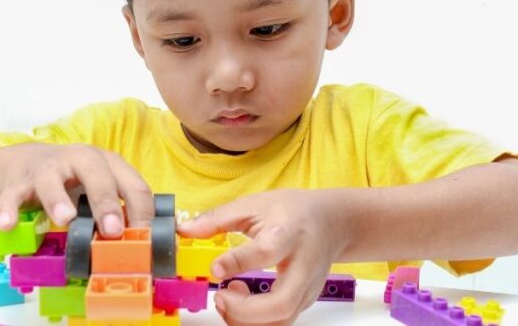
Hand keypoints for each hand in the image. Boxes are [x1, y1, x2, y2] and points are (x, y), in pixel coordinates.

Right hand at [0, 143, 153, 236]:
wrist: (27, 164)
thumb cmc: (75, 183)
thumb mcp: (102, 191)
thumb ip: (127, 211)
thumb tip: (168, 235)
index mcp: (109, 164)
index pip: (133, 185)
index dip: (142, 211)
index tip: (144, 238)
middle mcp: (80, 159)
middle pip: (97, 175)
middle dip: (106, 203)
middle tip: (113, 230)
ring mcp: (48, 169)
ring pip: (52, 180)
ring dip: (58, 200)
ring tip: (65, 219)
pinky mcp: (19, 182)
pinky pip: (13, 195)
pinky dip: (9, 209)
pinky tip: (8, 225)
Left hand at [177, 189, 350, 325]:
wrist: (333, 222)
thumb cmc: (295, 211)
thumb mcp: (255, 204)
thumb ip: (218, 219)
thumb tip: (184, 230)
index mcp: (288, 232)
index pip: (266, 252)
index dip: (238, 263)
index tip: (215, 268)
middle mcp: (302, 265)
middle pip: (281, 303)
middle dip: (244, 310)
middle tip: (221, 296)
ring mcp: (307, 288)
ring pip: (282, 320)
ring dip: (247, 320)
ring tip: (227, 298)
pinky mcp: (305, 301)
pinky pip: (280, 322)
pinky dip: (255, 321)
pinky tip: (241, 303)